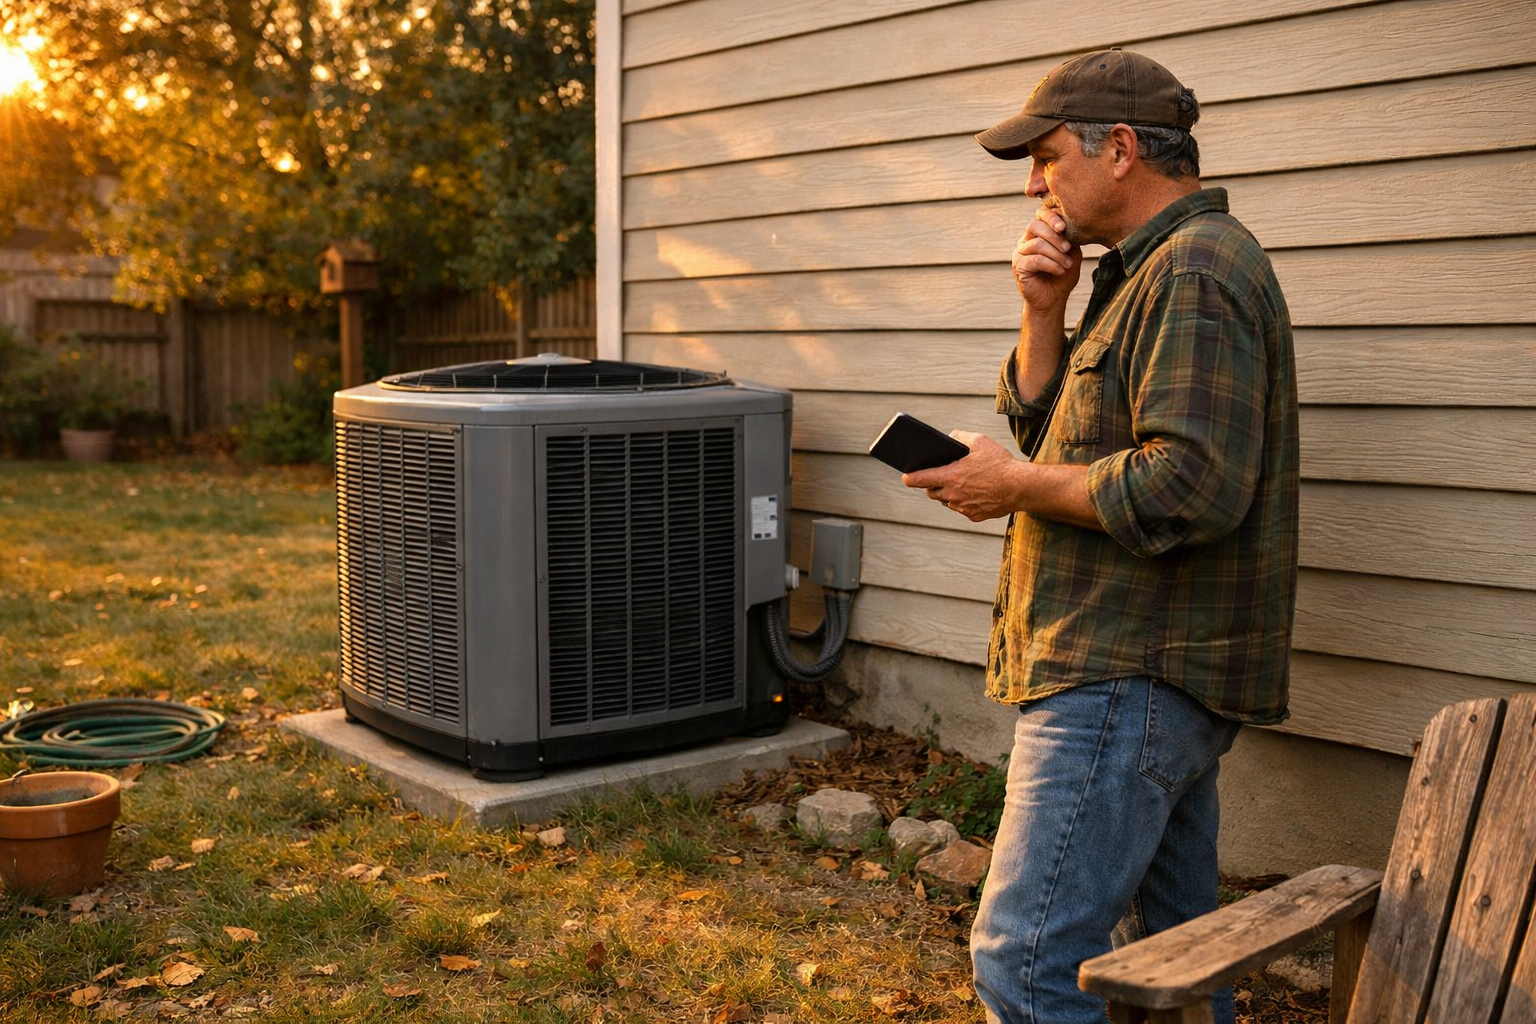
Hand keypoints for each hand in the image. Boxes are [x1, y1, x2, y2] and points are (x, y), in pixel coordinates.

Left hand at [901, 432, 1024, 522]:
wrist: (1020, 486)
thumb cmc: (999, 462)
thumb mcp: (979, 441)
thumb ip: (959, 437)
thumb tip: (949, 439)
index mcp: (949, 476)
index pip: (920, 479)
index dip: (909, 478)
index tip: (905, 477)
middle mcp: (952, 495)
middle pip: (932, 492)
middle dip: (932, 485)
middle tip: (937, 477)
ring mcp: (962, 507)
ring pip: (947, 502)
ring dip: (948, 494)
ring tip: (958, 483)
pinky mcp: (973, 516)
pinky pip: (962, 509)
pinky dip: (965, 501)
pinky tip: (975, 492)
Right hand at [1011, 205, 1081, 314]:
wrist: (1053, 299)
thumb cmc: (1062, 276)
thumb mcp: (1071, 254)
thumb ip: (1070, 239)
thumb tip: (1070, 228)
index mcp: (1038, 234)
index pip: (1040, 215)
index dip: (1050, 217)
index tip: (1063, 227)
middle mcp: (1026, 241)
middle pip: (1035, 226)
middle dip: (1054, 236)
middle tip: (1068, 247)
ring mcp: (1020, 254)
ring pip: (1037, 244)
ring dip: (1056, 254)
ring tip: (1067, 264)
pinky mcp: (1019, 267)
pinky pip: (1035, 260)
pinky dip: (1051, 264)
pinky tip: (1059, 271)